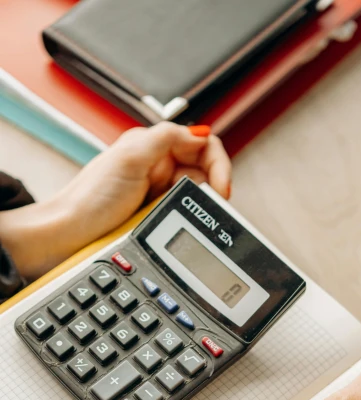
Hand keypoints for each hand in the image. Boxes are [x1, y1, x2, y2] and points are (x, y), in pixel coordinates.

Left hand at [0, 123, 230, 280]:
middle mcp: (159, 165)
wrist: (71, 234)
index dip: (218, 164)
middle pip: (205, 171)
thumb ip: (165, 138)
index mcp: (154, 145)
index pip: (202, 145)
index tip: (221, 188)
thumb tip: (200, 133)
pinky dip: (187, 220)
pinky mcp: (157, 216)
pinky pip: (184, 214)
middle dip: (213, 187)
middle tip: (212, 207)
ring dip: (199, 206)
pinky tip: (178, 224)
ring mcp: (159, 193)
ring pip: (197, 195)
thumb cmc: (90, 199)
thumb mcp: (129, 157)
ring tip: (189, 216)